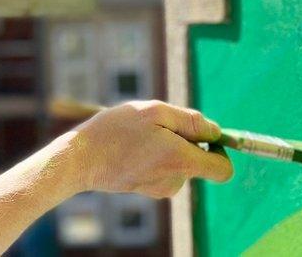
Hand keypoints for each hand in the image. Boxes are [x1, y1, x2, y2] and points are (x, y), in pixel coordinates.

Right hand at [71, 100, 232, 197]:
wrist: (79, 159)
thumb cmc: (115, 131)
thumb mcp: (154, 112)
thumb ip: (190, 121)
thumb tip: (216, 132)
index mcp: (182, 161)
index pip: (223, 170)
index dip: (221, 150)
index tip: (205, 136)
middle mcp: (174, 180)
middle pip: (198, 161)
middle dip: (186, 141)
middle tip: (157, 125)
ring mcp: (159, 188)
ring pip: (177, 162)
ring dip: (166, 145)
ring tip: (138, 134)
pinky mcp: (145, 188)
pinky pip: (161, 168)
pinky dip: (152, 155)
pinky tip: (130, 146)